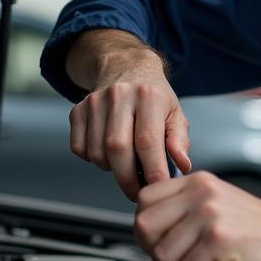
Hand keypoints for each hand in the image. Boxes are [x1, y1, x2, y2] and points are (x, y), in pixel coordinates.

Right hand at [66, 29, 190, 200]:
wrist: (127, 68)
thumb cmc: (155, 98)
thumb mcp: (175, 114)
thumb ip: (180, 141)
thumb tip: (182, 165)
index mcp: (149, 95)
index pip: (148, 141)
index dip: (152, 171)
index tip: (158, 189)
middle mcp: (119, 95)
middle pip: (118, 148)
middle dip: (128, 178)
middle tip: (138, 192)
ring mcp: (95, 101)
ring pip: (97, 152)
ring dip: (111, 169)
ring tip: (125, 165)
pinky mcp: (78, 109)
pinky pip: (79, 148)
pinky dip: (93, 160)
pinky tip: (108, 153)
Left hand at [134, 172, 260, 260]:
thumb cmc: (260, 229)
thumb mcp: (217, 204)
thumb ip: (185, 209)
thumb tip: (149, 230)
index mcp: (197, 182)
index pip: (144, 200)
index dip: (148, 228)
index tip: (162, 242)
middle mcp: (201, 193)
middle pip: (145, 227)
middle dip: (159, 252)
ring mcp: (210, 215)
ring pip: (165, 255)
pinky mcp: (220, 240)